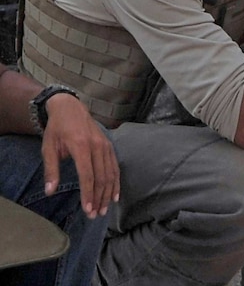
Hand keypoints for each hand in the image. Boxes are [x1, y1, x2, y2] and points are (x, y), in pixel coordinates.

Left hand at [42, 94, 119, 218]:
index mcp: (80, 146)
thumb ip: (51, 169)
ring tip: (104, 209)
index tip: (88, 210)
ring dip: (108, 193)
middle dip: (99, 198)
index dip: (88, 194)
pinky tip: (115, 195)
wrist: (71, 108)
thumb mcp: (48, 147)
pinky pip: (115, 166)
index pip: (87, 175)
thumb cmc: (57, 129)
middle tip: (95, 215)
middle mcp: (97, 146)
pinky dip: (116, 182)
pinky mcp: (110, 146)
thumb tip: (50, 191)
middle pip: (101, 177)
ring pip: (111, 173)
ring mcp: (106, 145)